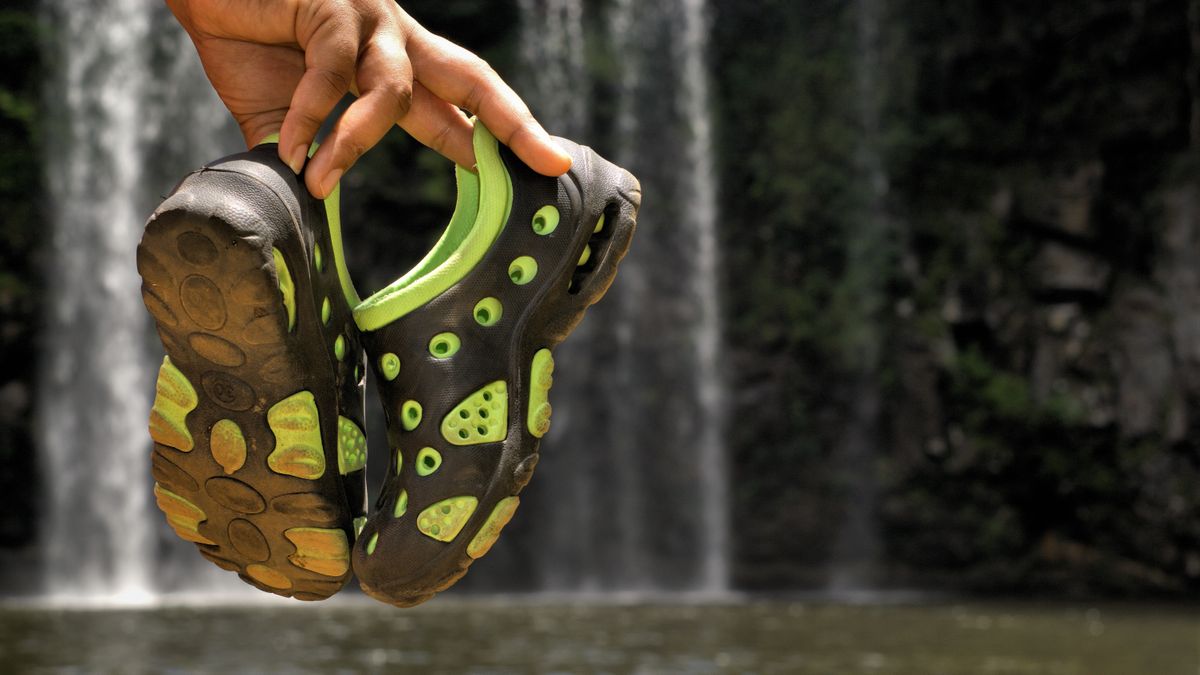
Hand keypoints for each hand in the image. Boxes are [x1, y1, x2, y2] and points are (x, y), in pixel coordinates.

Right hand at [166, 0, 571, 197]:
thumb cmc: (245, 37)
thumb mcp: (284, 113)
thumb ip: (307, 154)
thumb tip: (308, 208)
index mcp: (397, 68)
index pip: (463, 109)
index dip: (503, 141)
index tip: (544, 172)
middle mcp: (397, 42)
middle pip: (474, 79)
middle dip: (515, 123)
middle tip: (552, 161)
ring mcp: (369, 21)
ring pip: (395, 89)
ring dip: (357, 142)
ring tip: (320, 181)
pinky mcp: (332, 8)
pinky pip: (330, 72)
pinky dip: (307, 116)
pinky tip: (288, 149)